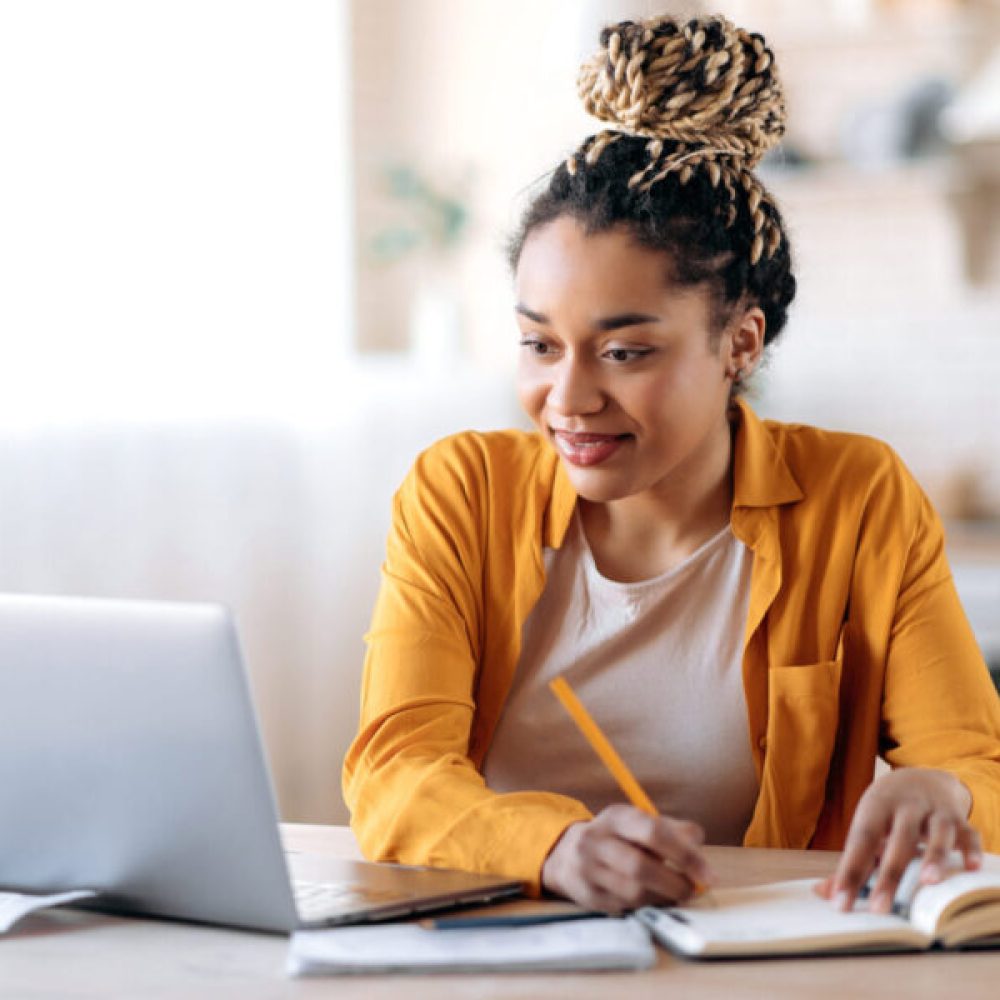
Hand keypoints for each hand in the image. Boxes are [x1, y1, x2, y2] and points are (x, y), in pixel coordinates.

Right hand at [540, 804, 714, 912]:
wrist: (565, 854)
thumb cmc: (616, 838)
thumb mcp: (638, 822)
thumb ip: (671, 828)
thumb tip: (697, 840)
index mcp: (616, 816)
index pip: (653, 832)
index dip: (684, 854)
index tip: (708, 874)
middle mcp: (597, 840)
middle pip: (640, 866)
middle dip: (674, 883)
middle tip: (692, 890)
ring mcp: (588, 869)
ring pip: (633, 892)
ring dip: (662, 897)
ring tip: (674, 894)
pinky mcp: (587, 896)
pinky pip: (624, 907)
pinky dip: (646, 906)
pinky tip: (653, 899)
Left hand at [816, 767, 981, 912]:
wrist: (922, 777)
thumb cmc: (888, 811)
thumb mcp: (868, 825)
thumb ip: (852, 861)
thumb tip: (823, 893)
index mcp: (876, 807)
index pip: (861, 840)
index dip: (850, 871)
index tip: (840, 902)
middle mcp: (906, 806)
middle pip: (897, 839)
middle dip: (889, 874)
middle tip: (879, 909)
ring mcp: (935, 811)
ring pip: (936, 833)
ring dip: (933, 856)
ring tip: (928, 882)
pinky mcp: (960, 818)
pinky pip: (969, 833)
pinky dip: (971, 849)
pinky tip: (971, 868)